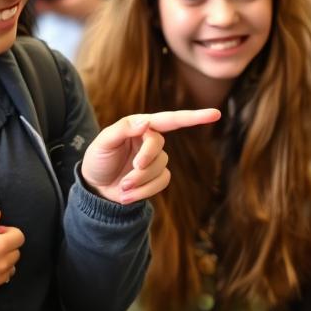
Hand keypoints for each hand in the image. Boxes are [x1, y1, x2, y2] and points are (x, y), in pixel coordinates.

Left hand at [33, 0, 104, 21]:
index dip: (38, 1)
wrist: (101, 15)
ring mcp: (65, 16)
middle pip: (46, 9)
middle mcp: (62, 12)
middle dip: (39, 3)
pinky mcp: (70, 17)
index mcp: (62, 5)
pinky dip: (54, 7)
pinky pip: (57, 13)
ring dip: (46, 6)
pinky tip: (55, 2)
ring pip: (51, 11)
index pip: (45, 4)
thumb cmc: (92, 1)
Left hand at [81, 109, 220, 204]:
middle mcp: (150, 140)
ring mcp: (155, 160)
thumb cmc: (98, 159)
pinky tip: (126, 195)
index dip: (194, 117)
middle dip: (144, 161)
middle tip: (129, 173)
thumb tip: (147, 122)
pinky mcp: (156, 177)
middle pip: (159, 147)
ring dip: (140, 181)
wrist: (95, 187)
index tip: (215, 114)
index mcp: (141, 126)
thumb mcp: (103, 142)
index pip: (170, 119)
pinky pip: (161, 183)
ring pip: (160, 168)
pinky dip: (143, 191)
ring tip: (122, 187)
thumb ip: (124, 129)